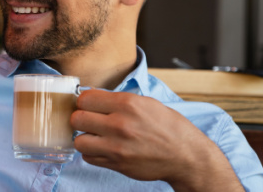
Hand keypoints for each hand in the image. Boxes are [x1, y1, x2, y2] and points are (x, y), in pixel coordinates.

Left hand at [71, 89, 242, 190]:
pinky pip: (88, 157)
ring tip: (96, 136)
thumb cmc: (168, 127)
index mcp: (127, 104)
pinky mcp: (117, 164)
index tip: (90, 105)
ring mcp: (117, 146)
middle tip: (91, 121)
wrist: (186, 156)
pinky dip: (93, 153)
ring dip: (85, 138)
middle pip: (77, 118)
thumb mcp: (146, 103)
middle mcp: (120, 124)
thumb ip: (118, 100)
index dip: (84, 102)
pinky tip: (104, 148)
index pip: (84, 98)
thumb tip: (92, 98)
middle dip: (81, 119)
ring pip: (79, 141)